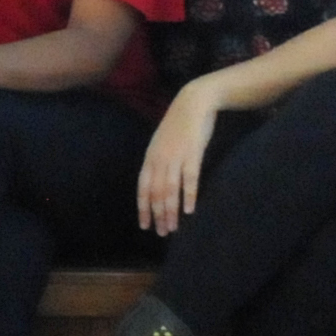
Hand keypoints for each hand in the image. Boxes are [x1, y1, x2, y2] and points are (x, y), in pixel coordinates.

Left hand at [136, 82, 221, 234]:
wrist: (192, 103)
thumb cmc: (178, 126)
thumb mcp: (161, 144)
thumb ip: (157, 162)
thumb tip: (156, 184)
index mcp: (150, 158)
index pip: (143, 188)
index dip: (143, 208)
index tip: (145, 226)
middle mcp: (159, 159)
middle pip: (156, 193)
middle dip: (158, 215)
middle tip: (162, 232)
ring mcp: (176, 156)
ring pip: (170, 189)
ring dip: (171, 211)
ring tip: (173, 228)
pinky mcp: (192, 153)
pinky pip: (189, 179)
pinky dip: (188, 195)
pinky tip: (189, 210)